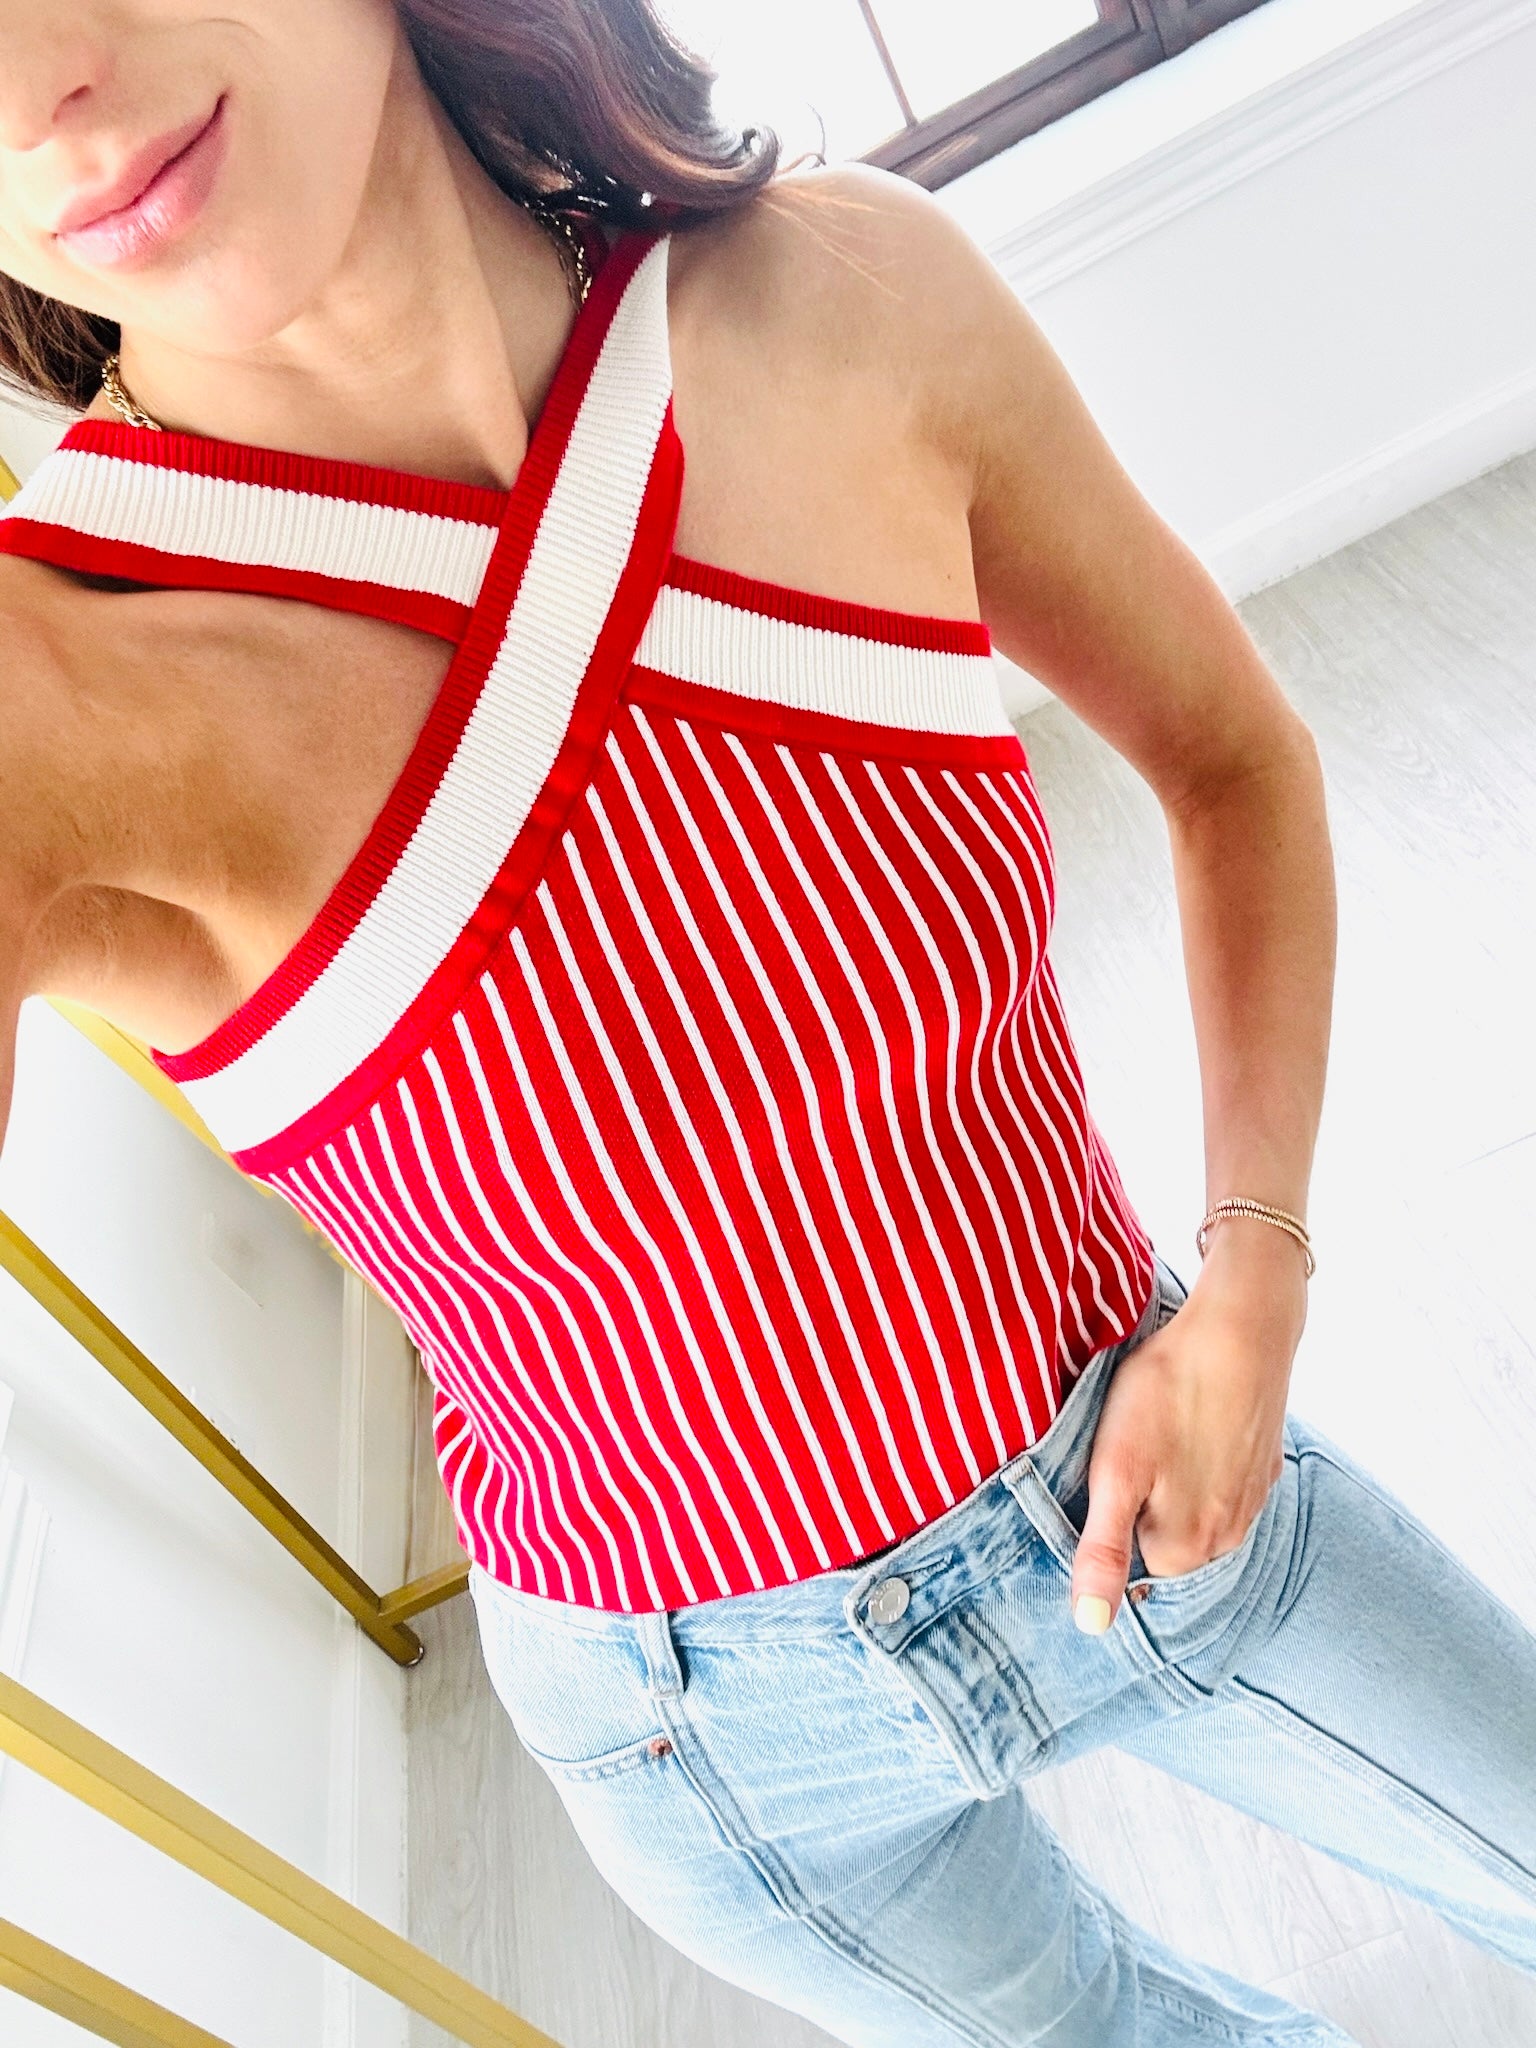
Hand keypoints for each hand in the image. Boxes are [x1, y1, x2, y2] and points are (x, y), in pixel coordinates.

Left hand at [1070, 1229, 1304, 1633]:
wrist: (1241, 1328)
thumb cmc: (1168, 1393)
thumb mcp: (1115, 1472)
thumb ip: (1103, 1551)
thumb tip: (1092, 1627)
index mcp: (1184, 1549)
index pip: (1125, 1563)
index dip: (1102, 1518)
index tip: (1099, 1474)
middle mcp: (1227, 1539)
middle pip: (1160, 1539)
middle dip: (1139, 1504)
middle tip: (1128, 1446)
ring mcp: (1252, 1501)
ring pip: (1192, 1509)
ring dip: (1171, 1482)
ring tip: (1158, 1431)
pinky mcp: (1265, 1465)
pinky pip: (1221, 1480)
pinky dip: (1202, 1459)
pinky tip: (1190, 1423)